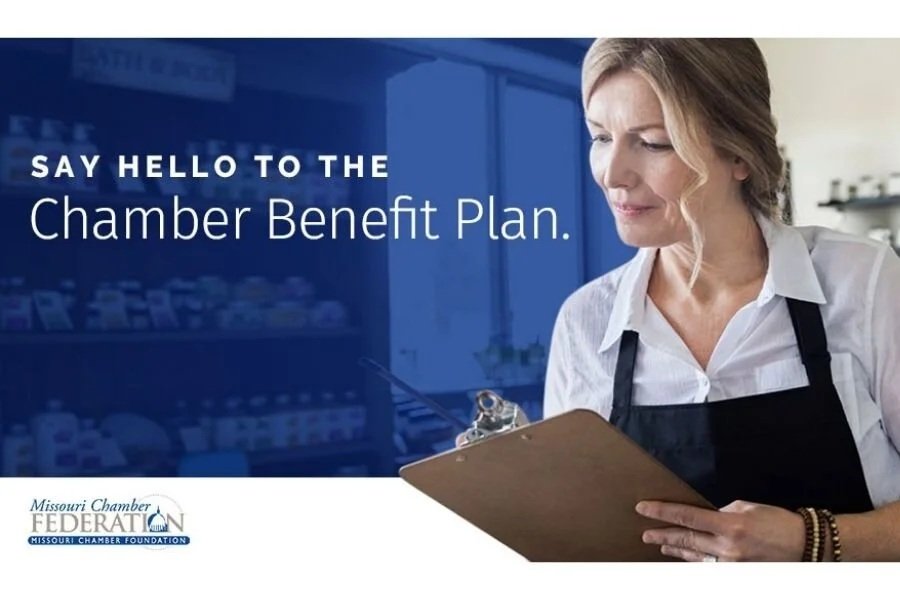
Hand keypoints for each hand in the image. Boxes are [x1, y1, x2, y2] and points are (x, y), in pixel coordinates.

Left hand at [636, 499, 805, 561]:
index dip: (662, 512)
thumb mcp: (748, 508)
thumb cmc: (779, 522)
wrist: (807, 547)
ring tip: (661, 545)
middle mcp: (728, 547)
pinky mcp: (737, 574)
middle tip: (646, 534)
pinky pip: (710, 566)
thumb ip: (723, 512)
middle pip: (686, 540)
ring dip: (676, 550)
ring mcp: (732, 564)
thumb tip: (706, 515)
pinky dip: (696, 560)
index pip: (686, 516)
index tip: (643, 508)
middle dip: (664, 536)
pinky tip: (685, 557)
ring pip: (695, 556)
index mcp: (729, 525)